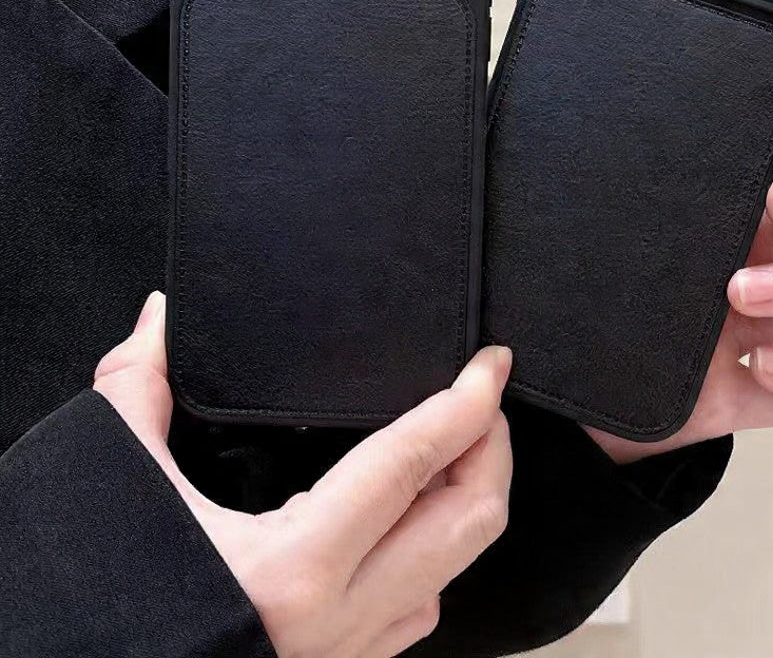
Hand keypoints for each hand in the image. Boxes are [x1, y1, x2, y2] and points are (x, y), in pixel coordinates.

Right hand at [94, 293, 512, 657]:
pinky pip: (421, 608)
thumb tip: (160, 318)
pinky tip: (415, 520)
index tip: (490, 363)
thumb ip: (140, 391)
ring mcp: (349, 651)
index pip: (411, 464)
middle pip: (469, 520)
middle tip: (482, 397)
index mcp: (293, 568)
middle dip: (493, 449)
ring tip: (459, 445)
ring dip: (471, 500)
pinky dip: (436, 552)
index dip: (466, 403)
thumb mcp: (118, 488)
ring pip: (457, 569)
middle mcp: (338, 618)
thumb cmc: (107, 611)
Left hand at [587, 59, 772, 463]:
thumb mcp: (567, 222)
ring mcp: (753, 326)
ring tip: (741, 291)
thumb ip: (562, 174)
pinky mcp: (747, 390)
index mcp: (708, 211)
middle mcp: (744, 259)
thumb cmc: (573, 294)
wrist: (556, 395)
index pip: (766, 151)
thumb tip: (536, 110)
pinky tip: (765, 363)